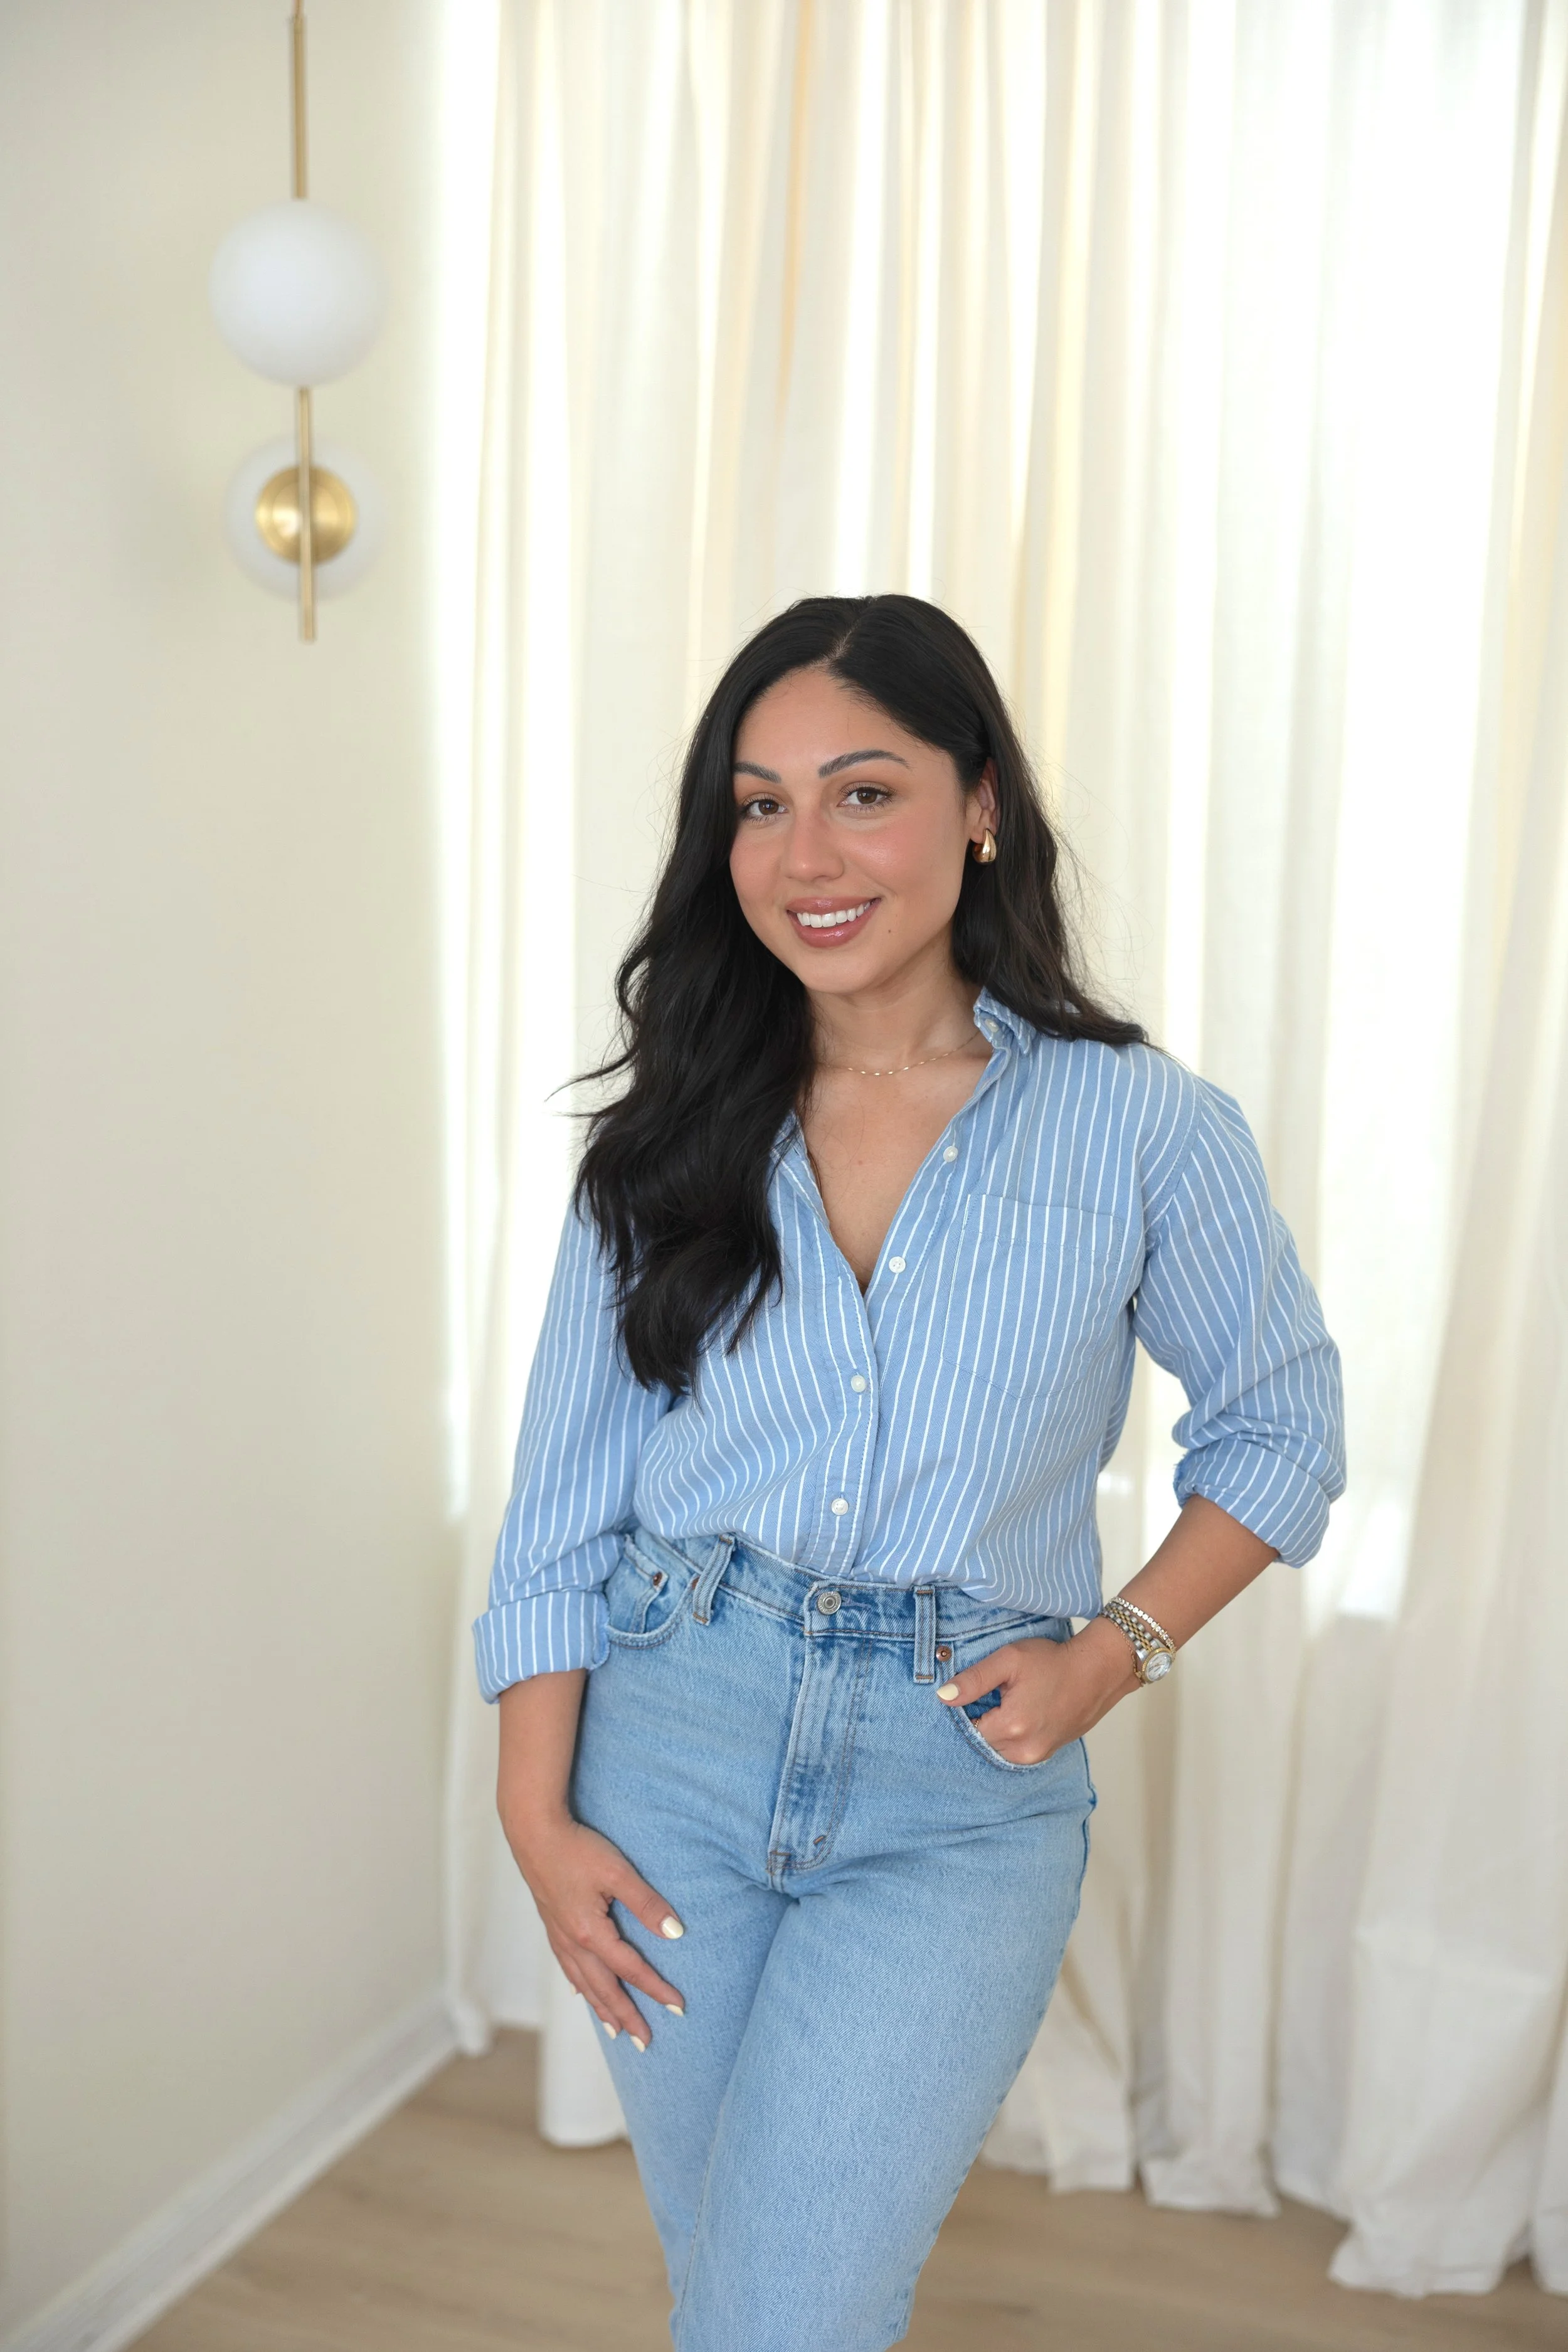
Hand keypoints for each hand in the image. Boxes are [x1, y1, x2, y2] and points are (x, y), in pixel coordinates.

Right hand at [501, 1808, 685, 2047]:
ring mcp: (559, 1935)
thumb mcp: (618, 1872)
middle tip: (645, 2042)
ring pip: (583, 1982)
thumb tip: (675, 1933)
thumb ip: (646, 1903)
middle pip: (604, 1988)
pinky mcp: (552, 1924)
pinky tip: (581, 1992)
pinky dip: (579, 1985)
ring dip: (602, 2008)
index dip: (656, 1989)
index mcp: (591, 1933)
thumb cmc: (577, 1848)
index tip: (679, 2007)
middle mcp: (573, 1942)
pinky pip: (568, 1967)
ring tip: (615, 2031)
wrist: (533, 1832)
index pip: (630, 1969)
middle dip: (626, 2016)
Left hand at [936, 1621, 1138, 1762]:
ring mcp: (1038, 1755)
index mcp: (1011, 1726)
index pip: (968, 1731)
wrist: (1098, 1671)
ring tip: (1007, 1703)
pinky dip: (1012, 1736)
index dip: (965, 1712)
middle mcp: (1024, 1749)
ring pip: (999, 1749)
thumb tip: (943, 1697)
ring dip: (996, 1731)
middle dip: (980, 1722)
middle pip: (983, 1743)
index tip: (974, 1694)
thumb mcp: (1009, 1660)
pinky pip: (1016, 1751)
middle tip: (992, 1696)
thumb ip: (974, 1680)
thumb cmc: (1053, 1661)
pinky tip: (1019, 1714)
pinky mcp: (1048, 1753)